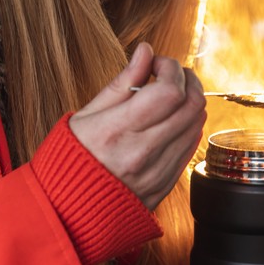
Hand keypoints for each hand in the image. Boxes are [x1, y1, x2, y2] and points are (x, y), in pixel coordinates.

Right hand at [68, 42, 205, 210]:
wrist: (67, 212)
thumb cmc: (71, 158)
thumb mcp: (86, 115)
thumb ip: (122, 82)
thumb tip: (145, 51)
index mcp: (117, 130)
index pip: (169, 91)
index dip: (171, 69)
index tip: (158, 64)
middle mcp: (142, 152)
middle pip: (190, 105)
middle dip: (188, 79)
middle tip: (172, 73)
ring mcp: (157, 171)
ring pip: (196, 124)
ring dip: (191, 101)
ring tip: (172, 94)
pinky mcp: (166, 184)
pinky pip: (192, 146)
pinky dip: (189, 124)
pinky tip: (172, 119)